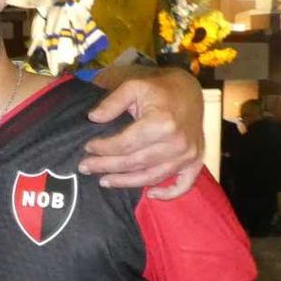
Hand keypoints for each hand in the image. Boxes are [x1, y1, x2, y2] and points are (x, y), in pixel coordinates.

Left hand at [82, 67, 204, 195]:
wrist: (189, 91)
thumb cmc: (159, 89)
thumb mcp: (134, 86)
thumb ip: (113, 102)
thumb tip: (93, 118)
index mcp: (162, 123)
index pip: (125, 144)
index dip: (103, 148)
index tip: (88, 147)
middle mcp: (177, 143)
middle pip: (135, 163)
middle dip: (106, 166)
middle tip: (85, 167)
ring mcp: (188, 155)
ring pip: (152, 177)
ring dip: (126, 182)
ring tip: (104, 181)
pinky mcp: (195, 161)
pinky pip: (183, 185)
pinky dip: (168, 194)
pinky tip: (150, 194)